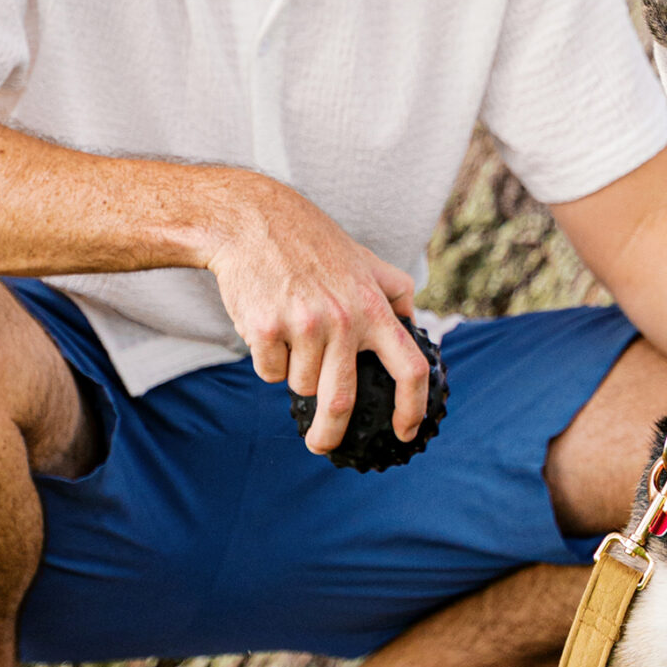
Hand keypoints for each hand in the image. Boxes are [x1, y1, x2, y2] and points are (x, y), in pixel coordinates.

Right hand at [204, 177, 430, 454]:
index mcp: (372, 306)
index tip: (405, 432)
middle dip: (330, 434)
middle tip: (322, 445)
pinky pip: (270, 372)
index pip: (409, 367)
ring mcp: (303, 326)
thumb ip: (393, 289)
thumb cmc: (308, 240)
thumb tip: (417, 322)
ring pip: (301, 385)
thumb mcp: (362, 257)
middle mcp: (343, 319)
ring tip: (289, 330)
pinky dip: (269, 360)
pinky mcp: (265, 330)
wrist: (249, 221)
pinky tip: (266, 322)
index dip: (412, 407)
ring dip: (294, 372)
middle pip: (341, 401)